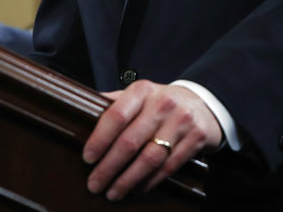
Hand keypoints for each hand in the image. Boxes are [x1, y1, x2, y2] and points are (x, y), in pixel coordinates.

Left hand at [83, 80, 222, 200]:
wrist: (202, 103)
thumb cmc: (160, 102)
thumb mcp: (139, 95)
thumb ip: (114, 103)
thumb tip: (80, 112)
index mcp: (143, 90)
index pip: (116, 115)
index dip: (99, 139)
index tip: (87, 158)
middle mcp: (163, 103)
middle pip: (130, 141)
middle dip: (109, 167)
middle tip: (94, 184)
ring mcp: (182, 120)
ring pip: (150, 158)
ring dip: (128, 179)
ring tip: (113, 192)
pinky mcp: (196, 137)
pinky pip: (169, 166)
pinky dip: (150, 181)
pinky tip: (137, 188)